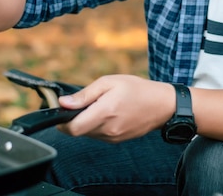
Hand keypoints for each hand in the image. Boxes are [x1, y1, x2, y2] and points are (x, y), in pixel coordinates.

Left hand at [57, 75, 174, 142]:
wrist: (161, 104)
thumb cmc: (136, 89)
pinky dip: (97, 125)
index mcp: (104, 112)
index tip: (61, 112)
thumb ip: (84, 95)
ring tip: (99, 106)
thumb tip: (63, 103)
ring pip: (88, 134)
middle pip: (78, 132)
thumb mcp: (109, 83)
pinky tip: (107, 113)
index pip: (73, 129)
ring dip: (86, 122)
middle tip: (81, 103)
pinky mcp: (117, 140)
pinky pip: (99, 135)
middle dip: (74, 119)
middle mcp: (108, 129)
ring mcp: (113, 137)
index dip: (62, 123)